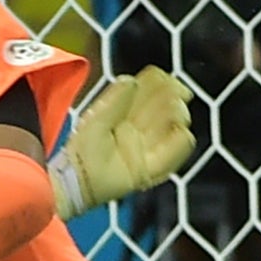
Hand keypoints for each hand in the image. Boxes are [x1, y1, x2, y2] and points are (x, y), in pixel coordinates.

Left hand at [48, 66, 194, 218]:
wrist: (78, 180)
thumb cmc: (83, 149)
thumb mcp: (95, 119)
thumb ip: (114, 100)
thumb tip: (133, 81)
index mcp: (126, 110)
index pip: (152, 87)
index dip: (161, 81)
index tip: (166, 80)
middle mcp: (141, 126)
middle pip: (167, 102)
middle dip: (172, 95)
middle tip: (175, 95)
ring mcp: (148, 146)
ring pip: (175, 123)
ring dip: (177, 114)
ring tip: (175, 112)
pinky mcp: (153, 168)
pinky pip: (177, 151)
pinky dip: (182, 140)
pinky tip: (181, 131)